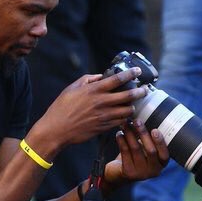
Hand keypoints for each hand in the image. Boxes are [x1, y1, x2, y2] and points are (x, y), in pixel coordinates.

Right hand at [30, 67, 146, 155]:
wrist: (57, 130)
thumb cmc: (62, 107)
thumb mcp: (72, 88)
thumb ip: (88, 79)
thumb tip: (101, 76)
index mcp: (94, 90)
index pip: (118, 79)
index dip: (131, 74)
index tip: (138, 71)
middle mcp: (102, 102)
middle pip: (129, 96)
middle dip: (140, 91)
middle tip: (144, 89)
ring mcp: (104, 116)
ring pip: (127, 110)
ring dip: (132, 106)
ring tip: (134, 103)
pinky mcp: (104, 127)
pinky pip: (121, 121)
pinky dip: (124, 117)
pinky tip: (124, 115)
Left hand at [103, 120, 168, 187]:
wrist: (118, 174)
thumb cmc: (135, 157)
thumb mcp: (145, 150)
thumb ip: (149, 140)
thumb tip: (145, 117)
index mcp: (160, 164)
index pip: (165, 155)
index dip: (160, 142)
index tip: (155, 130)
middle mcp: (153, 171)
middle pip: (150, 151)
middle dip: (143, 134)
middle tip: (137, 121)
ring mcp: (141, 174)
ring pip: (136, 149)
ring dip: (130, 134)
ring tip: (125, 124)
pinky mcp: (128, 172)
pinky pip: (125, 153)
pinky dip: (122, 141)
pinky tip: (119, 133)